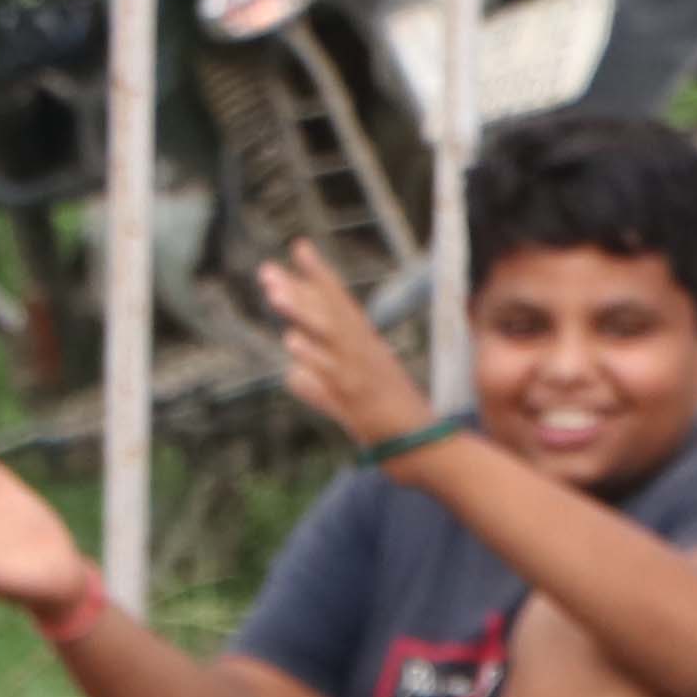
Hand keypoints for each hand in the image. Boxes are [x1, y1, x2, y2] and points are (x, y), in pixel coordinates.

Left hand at [258, 246, 424, 456]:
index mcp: (366, 350)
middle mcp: (365, 355)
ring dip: (303, 313)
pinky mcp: (360, 399)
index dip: (319, 276)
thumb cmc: (395, 428)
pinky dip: (314, 358)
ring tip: (274, 293)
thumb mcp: (351, 403)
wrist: (429, 450)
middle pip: (329, 314)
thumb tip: (291, 376)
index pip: (340, 306)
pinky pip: (334, 375)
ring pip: (330, 337)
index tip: (299, 247)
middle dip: (299, 291)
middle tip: (267, 271)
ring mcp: (362, 374)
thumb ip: (318, 388)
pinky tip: (292, 342)